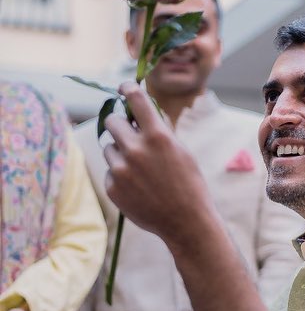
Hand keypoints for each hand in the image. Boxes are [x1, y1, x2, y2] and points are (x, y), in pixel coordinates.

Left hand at [103, 83, 216, 246]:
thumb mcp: (182, 152)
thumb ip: (161, 131)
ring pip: (109, 148)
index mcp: (158, 137)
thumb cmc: (189, 184)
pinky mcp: (113, 187)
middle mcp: (136, 150)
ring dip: (120, 153)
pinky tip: (139, 187)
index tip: (123, 88)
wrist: (186, 222)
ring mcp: (121, 169)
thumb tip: (144, 112)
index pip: (136, 100)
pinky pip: (110, 171)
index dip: (127, 89)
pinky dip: (121, 175)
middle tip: (127, 131)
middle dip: (119, 124)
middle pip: (111, 121)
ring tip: (141, 170)